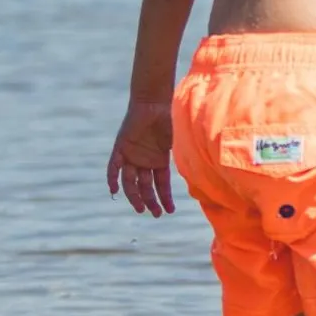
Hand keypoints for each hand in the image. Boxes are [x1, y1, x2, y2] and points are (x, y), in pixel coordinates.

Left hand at [106, 100, 177, 216]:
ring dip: (134, 196)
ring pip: (130, 182)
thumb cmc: (171, 118)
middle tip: (155, 214)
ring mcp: (131, 156)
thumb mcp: (181, 140)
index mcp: (159, 160)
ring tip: (140, 208)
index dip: (165, 198)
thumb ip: (186, 154)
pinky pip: (113, 167)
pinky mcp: (120, 148)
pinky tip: (114, 191)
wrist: (155, 101)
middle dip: (150, 201)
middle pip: (145, 186)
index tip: (169, 211)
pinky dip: (112, 179)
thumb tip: (203, 170)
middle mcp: (144, 161)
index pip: (161, 184)